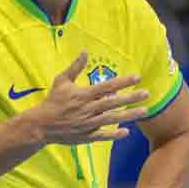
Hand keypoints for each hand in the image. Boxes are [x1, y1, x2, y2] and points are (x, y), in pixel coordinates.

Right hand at [27, 52, 148, 144]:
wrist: (41, 125)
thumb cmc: (52, 101)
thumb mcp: (61, 81)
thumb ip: (75, 67)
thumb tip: (85, 51)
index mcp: (83, 95)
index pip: (107, 87)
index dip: (123, 82)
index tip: (137, 77)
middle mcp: (88, 109)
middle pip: (113, 102)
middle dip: (131, 98)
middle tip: (147, 93)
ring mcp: (88, 124)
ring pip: (112, 119)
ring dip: (129, 115)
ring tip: (145, 111)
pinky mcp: (86, 136)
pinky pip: (103, 135)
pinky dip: (114, 134)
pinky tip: (126, 132)